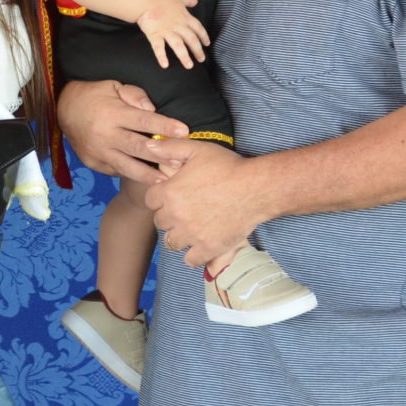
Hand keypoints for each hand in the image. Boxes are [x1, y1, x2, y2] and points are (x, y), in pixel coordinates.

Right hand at [56, 79, 188, 182]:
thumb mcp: (114, 86)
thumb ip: (134, 95)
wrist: (63, 109)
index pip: (144, 120)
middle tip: (180, 160)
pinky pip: (116, 171)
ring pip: (127, 166)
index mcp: (113, 113)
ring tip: (165, 180)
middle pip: (138, 147)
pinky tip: (146, 178)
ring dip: (147, 174)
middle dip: (161, 155)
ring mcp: (98, 152)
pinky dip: (131, 174)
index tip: (184, 131)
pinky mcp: (93, 163)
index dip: (165, 126)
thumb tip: (152, 108)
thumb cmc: (95, 96)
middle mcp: (105, 134)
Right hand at [136, 0, 209, 69]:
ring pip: (178, 45)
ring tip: (189, 66)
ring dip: (184, 56)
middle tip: (201, 59)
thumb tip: (196, 1)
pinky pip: (159, 47)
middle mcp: (177, 26)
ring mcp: (166, 31)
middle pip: (191, 39)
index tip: (207, 44)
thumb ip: (187, 0)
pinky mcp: (155, 35)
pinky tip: (165, 65)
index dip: (203, 36)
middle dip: (198, 50)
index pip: (198, 28)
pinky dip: (161, 56)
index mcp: (184, 17)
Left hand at [144, 145, 258, 268]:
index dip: (161, 198)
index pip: (150, 201)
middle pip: (160, 222)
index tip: (174, 196)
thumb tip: (148, 145)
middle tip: (186, 210)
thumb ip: (170, 148)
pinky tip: (201, 243)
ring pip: (172, 242)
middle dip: (170, 216)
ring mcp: (191, 234)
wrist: (257, 188)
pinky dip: (194, 254)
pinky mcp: (208, 248)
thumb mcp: (198, 149)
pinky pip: (190, 260)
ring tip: (193, 228)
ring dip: (179, 236)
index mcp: (170, 192)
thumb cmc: (228, 166)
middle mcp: (176, 215)